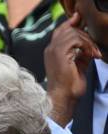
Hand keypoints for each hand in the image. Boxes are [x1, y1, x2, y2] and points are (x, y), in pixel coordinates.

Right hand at [44, 12, 101, 126]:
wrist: (63, 97)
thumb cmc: (68, 86)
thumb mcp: (78, 64)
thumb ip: (82, 52)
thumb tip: (90, 44)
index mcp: (52, 51)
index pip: (62, 29)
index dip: (74, 25)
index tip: (86, 28)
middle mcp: (50, 49)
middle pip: (68, 28)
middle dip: (86, 36)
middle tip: (94, 50)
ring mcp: (53, 50)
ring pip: (73, 32)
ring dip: (88, 42)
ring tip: (94, 54)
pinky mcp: (59, 53)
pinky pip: (76, 39)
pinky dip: (87, 45)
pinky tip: (91, 55)